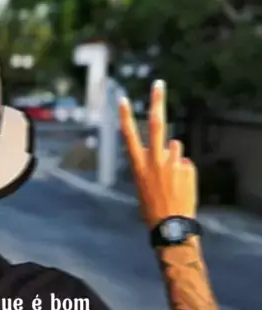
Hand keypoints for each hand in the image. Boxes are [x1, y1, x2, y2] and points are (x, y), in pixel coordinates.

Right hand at [119, 80, 197, 229]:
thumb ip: (151, 165)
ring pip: (175, 147)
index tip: (122, 99)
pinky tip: (180, 186)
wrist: (170, 225)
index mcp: (138, 166)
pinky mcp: (187, 167)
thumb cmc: (152, 208)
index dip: (125, 117)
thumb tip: (169, 150)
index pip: (129, 136)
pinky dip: (183, 170)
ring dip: (174, 157)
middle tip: (159, 84)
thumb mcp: (142, 185)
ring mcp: (172, 163)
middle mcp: (155, 160)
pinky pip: (184, 162)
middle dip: (157, 101)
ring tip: (172, 179)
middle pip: (157, 124)